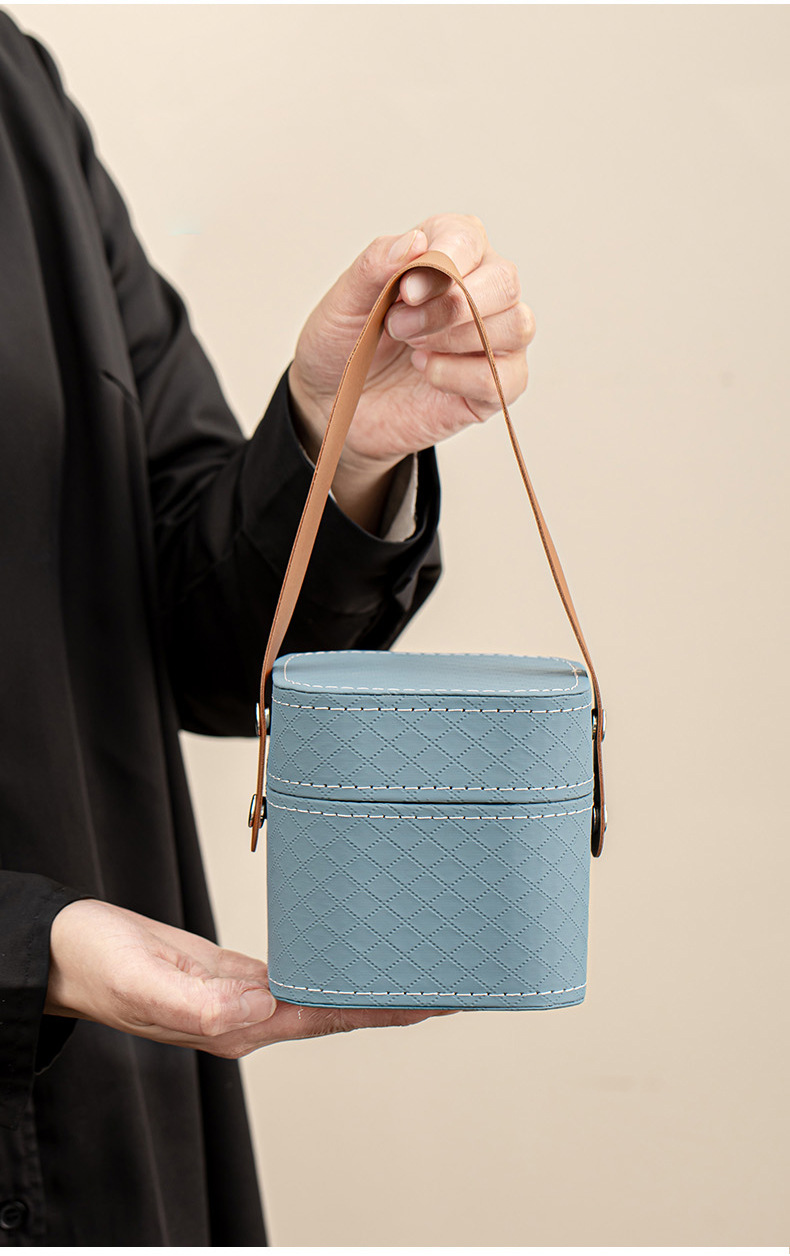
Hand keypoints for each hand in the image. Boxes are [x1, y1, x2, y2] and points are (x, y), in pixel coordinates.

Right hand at [45, 900, 452, 1057]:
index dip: (383, 1010)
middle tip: (451, 976)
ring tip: (417, 964)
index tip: (434, 999)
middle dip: (393, 999)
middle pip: (336, 1011)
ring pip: (320, 992)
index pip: (327, 1016)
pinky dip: (331, 964)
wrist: (62, 953)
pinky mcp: (229, 976)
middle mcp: (245, 1016)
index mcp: (233, 1024)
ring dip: (369, 983)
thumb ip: (198, 1001)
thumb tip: (263, 1005)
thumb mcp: (140, 980)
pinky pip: (295, 973)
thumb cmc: (94, 964)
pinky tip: (349, 954)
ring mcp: (239, 998)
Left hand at [287, 212, 535, 523]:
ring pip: (516, 324)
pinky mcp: (491, 385)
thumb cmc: (344, 345)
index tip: (406, 291)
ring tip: (411, 348)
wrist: (335, 405)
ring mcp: (491, 340)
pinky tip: (426, 372)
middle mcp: (479, 291)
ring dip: (457, 337)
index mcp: (446, 253)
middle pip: (505, 281)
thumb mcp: (343, 301)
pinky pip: (504, 375)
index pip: (468, 238)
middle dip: (452, 305)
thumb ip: (375, 265)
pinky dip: (460, 374)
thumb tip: (415, 241)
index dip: (444, 262)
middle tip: (400, 326)